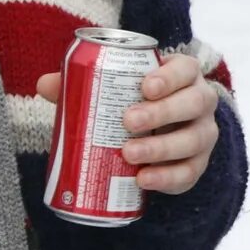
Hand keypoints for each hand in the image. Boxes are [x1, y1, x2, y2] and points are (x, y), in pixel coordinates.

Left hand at [33, 52, 221, 195]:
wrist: (160, 130)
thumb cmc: (134, 100)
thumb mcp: (116, 87)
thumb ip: (83, 82)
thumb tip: (45, 84)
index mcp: (184, 75)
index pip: (186, 69)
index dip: (169, 77)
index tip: (144, 87)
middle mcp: (201, 101)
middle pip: (195, 103)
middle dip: (162, 112)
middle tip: (128, 121)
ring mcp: (203, 134)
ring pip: (195, 140)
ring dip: (162, 148)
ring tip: (129, 153)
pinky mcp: (198, 164)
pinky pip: (190, 173)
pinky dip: (167, 178)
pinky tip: (144, 180)